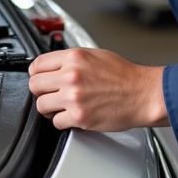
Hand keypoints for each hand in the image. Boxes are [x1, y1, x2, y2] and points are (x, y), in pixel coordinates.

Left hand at [28, 47, 168, 131]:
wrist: (143, 94)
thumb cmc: (124, 76)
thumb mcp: (96, 55)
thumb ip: (72, 59)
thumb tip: (54, 65)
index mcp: (74, 57)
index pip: (38, 64)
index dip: (36, 73)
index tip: (39, 77)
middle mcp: (71, 76)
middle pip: (35, 85)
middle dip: (41, 91)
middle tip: (49, 94)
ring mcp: (74, 97)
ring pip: (41, 105)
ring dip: (49, 108)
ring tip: (60, 106)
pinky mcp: (79, 117)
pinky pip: (56, 122)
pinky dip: (62, 121)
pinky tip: (72, 116)